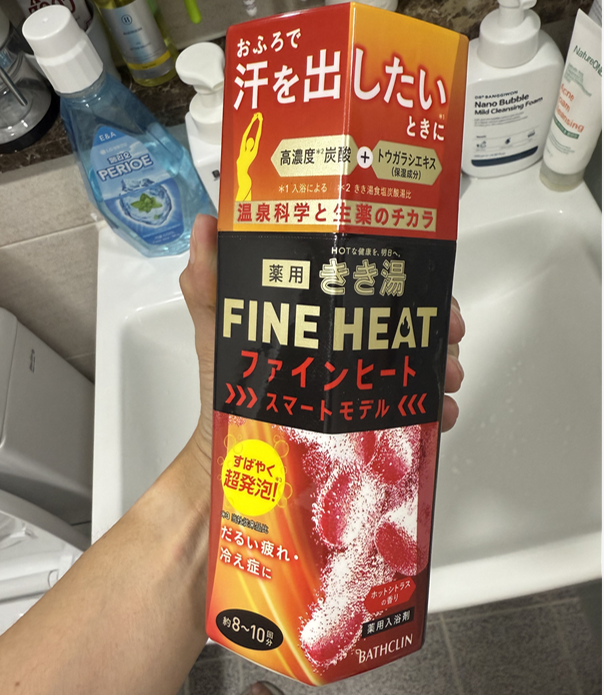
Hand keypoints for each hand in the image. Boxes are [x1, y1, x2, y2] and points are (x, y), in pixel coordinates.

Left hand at [180, 214, 464, 445]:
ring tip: (448, 376)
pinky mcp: (373, 426)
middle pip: (409, 324)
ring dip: (444, 365)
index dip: (408, 280)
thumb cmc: (228, 393)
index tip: (429, 286)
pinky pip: (415, 418)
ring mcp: (366, 387)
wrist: (237, 458)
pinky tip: (440, 415)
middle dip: (437, 323)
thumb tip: (205, 224)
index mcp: (324, 319)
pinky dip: (436, 414)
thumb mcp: (218, 332)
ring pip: (421, 366)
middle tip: (448, 331)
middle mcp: (351, 347)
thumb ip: (208, 284)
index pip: (373, 286)